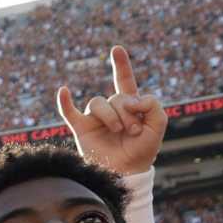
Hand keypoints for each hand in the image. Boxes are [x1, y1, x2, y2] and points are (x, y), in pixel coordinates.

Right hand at [60, 47, 167, 175]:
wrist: (126, 173)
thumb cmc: (143, 151)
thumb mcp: (159, 124)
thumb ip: (153, 104)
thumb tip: (131, 99)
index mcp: (129, 106)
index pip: (125, 81)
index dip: (121, 65)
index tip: (116, 49)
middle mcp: (111, 109)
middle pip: (116, 96)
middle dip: (127, 113)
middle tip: (134, 131)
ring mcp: (95, 119)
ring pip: (98, 103)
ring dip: (111, 116)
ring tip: (117, 131)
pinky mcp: (81, 128)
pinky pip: (69, 112)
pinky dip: (65, 101)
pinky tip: (64, 91)